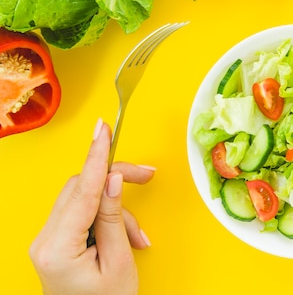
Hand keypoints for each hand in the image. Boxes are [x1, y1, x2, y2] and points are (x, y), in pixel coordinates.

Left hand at [29, 119, 154, 294]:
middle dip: (115, 182)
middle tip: (146, 175)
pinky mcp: (55, 241)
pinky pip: (81, 213)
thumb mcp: (119, 262)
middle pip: (82, 188)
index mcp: (58, 247)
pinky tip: (124, 235)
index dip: (96, 157)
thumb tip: (111, 179)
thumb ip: (113, 217)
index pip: (82, 191)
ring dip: (115, 207)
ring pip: (84, 199)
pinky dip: (105, 216)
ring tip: (137, 235)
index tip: (102, 131)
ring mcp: (48, 240)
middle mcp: (45, 240)